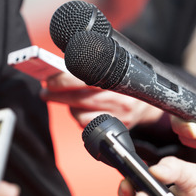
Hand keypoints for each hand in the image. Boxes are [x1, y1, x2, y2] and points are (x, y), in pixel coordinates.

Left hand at [40, 72, 163, 127]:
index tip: (49, 80)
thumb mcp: (114, 67)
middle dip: (57, 95)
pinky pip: (88, 127)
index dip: (63, 80)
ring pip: (81, 115)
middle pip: (79, 99)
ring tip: (66, 101)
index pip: (85, 79)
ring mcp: (120, 116)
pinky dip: (80, 119)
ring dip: (69, 108)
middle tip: (45, 92)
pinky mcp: (118, 128)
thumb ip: (92, 66)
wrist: (149, 102)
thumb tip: (59, 68)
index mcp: (119, 79)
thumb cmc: (125, 81)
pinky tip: (81, 111)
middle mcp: (121, 99)